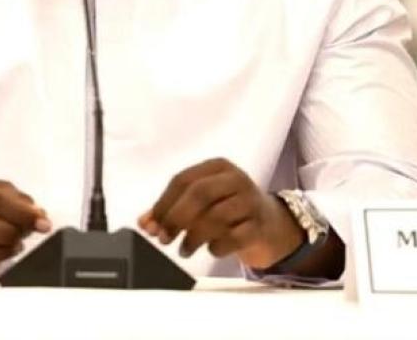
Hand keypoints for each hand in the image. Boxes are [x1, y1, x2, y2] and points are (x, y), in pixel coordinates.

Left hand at [138, 158, 301, 269]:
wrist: (272, 226)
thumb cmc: (230, 211)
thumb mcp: (203, 203)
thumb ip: (173, 209)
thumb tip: (144, 223)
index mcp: (218, 167)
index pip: (183, 180)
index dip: (163, 204)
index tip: (149, 226)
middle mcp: (236, 179)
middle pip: (199, 193)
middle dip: (176, 218)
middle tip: (163, 239)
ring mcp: (251, 201)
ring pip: (216, 216)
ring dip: (194, 237)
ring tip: (184, 250)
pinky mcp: (261, 226)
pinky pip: (234, 237)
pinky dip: (217, 247)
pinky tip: (212, 250)